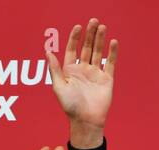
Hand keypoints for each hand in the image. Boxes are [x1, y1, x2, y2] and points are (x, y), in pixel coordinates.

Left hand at [46, 19, 117, 147]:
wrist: (86, 120)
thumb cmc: (70, 106)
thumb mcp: (59, 87)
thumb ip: (55, 69)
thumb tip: (47, 52)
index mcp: (69, 71)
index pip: (72, 50)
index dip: (74, 38)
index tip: (77, 27)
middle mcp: (82, 70)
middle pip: (86, 48)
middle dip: (89, 35)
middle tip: (93, 21)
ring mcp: (95, 73)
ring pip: (98, 52)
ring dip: (100, 40)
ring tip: (102, 27)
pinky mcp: (107, 78)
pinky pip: (110, 62)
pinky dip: (111, 52)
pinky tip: (112, 42)